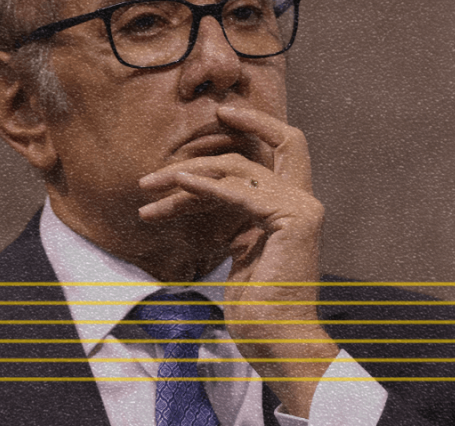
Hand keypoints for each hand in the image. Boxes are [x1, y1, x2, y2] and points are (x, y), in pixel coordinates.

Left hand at [138, 106, 337, 417]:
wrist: (277, 337)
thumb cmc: (260, 306)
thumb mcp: (244, 252)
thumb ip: (239, 223)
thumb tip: (213, 200)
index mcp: (295, 206)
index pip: (284, 147)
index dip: (258, 124)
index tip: (223, 116)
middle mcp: (304, 200)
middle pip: (268, 146)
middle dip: (229, 133)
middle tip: (179, 146)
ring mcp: (302, 206)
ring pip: (239, 169)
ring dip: (188, 175)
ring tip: (150, 186)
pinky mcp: (291, 219)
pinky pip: (239, 193)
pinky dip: (205, 186)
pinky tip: (177, 184)